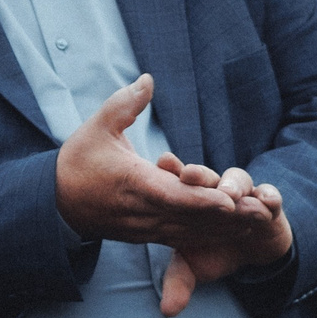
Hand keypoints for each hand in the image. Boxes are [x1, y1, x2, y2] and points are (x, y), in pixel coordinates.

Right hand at [54, 76, 241, 243]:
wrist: (54, 203)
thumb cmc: (77, 163)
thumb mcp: (96, 128)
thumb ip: (125, 104)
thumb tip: (148, 80)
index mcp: (133, 184)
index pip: (173, 196)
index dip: (203, 200)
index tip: (231, 199)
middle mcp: (142, 211)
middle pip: (191, 219)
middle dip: (228, 218)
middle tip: (262, 212)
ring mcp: (145, 227)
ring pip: (190, 231)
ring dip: (224, 229)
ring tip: (258, 221)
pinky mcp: (146, 235)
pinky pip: (182, 237)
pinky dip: (208, 235)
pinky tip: (233, 231)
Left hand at [151, 158, 293, 315]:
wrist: (253, 253)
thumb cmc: (215, 251)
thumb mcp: (196, 268)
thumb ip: (180, 283)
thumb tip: (168, 311)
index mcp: (192, 201)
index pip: (178, 182)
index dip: (170, 172)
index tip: (160, 165)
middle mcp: (216, 193)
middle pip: (205, 177)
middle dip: (198, 174)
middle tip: (188, 174)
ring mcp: (244, 196)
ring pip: (238, 181)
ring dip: (233, 185)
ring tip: (228, 194)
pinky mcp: (270, 205)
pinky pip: (271, 196)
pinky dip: (269, 197)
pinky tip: (267, 200)